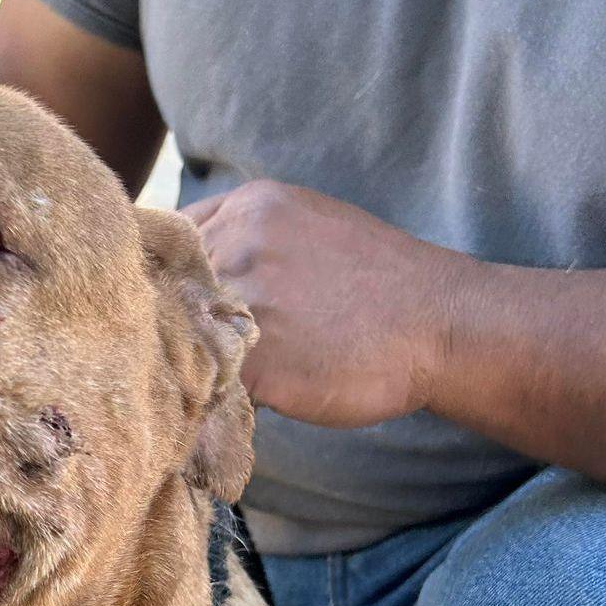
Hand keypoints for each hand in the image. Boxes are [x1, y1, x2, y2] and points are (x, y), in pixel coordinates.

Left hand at [185, 181, 474, 427]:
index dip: (163, 280)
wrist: (442, 324)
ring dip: (187, 359)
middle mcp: (242, 241)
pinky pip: (206, 379)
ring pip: (181, 335)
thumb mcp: (309, 230)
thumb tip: (194, 277)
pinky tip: (229, 398)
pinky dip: (209, 392)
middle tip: (178, 351)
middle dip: (168, 321)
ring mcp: (248, 297)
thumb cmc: (379, 288)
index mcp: (251, 207)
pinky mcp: (258, 356)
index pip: (168, 241)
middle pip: (165, 288)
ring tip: (209, 377)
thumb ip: (248, 242)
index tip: (171, 307)